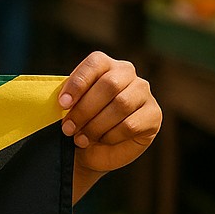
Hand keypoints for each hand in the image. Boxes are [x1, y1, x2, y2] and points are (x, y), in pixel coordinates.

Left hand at [58, 51, 161, 192]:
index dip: (78, 83)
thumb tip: (61, 100)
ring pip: (121, 104)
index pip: (95, 63)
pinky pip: (131, 124)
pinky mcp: (154, 115)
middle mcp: (127, 73)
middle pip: (110, 85)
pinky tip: (101, 140)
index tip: (62, 104)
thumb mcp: (69, 107)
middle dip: (85, 109)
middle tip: (68, 128)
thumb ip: (67, 98)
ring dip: (96, 125)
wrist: (95, 150)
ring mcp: (144, 93)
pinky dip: (111, 135)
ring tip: (80, 138)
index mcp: (105, 64)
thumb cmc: (80, 122)